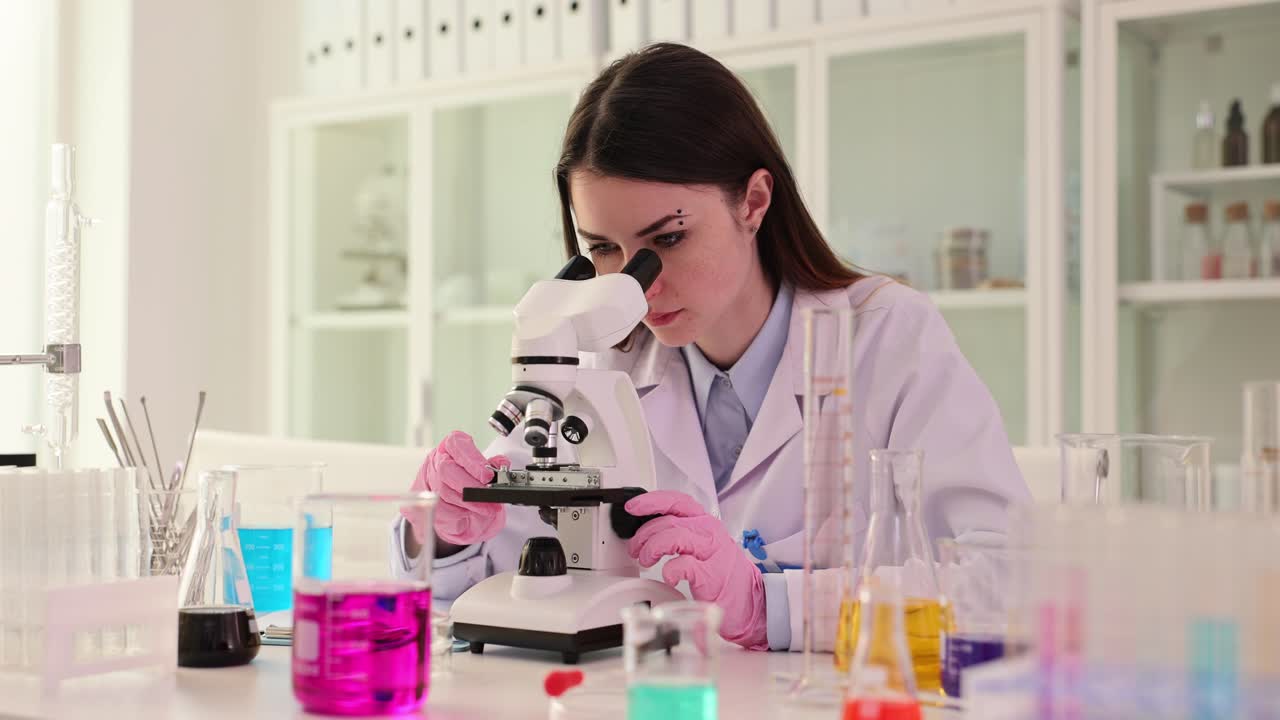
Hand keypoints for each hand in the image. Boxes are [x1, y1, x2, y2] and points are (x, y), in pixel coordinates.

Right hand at [406, 431, 509, 545]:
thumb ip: (494, 466)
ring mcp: (430, 481)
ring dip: (471, 501)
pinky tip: (473, 513)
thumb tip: (502, 463)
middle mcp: (438, 461)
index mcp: (451, 446)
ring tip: (489, 507)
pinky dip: (461, 512)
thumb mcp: (486, 471)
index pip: (457, 444)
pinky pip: (442, 508)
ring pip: (444, 490)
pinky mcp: (428, 502)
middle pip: (447, 469)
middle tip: (489, 493)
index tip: (488, 475)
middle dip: (471, 483)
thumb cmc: (471, 482)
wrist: (459, 508)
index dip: (473, 460)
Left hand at [625, 490, 767, 649]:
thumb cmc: (722, 573)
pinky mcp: (711, 575)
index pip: (677, 501)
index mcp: (705, 522)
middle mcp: (709, 532)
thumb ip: (681, 533)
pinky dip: (670, 570)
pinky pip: (683, 565)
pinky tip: (669, 577)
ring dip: (651, 548)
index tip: (632, 507)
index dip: (651, 501)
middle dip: (644, 534)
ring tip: (645, 561)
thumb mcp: (703, 545)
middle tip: (635, 549)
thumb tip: (648, 530)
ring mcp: (711, 553)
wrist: (750, 601)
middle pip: (668, 520)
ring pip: (673, 536)